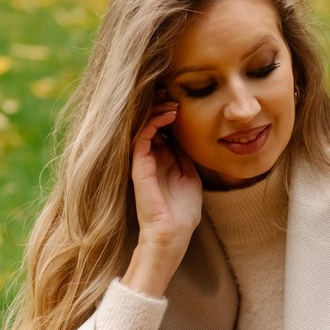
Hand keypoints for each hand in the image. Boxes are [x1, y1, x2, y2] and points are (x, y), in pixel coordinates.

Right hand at [124, 103, 201, 287]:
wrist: (172, 235)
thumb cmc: (182, 214)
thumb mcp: (191, 179)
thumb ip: (186, 159)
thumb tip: (188, 139)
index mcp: (162, 162)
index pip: (163, 131)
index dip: (170, 115)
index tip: (183, 101)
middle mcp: (151, 159)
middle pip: (151, 125)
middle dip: (161, 107)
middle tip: (174, 93)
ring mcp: (143, 162)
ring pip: (144, 127)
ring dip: (157, 111)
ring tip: (173, 101)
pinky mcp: (138, 166)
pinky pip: (141, 137)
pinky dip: (153, 122)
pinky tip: (168, 114)